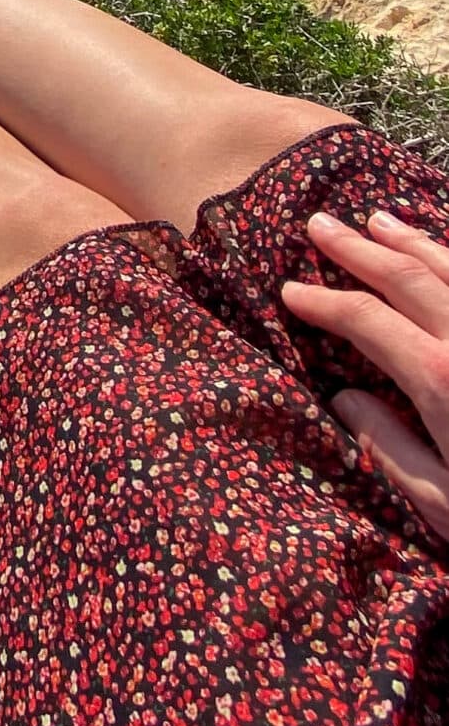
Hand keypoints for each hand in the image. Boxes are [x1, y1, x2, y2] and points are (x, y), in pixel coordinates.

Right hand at [281, 209, 448, 542]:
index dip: (325, 301)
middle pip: (407, 277)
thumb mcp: (446, 506)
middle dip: (358, 249)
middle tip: (322, 225)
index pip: (366, 321)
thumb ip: (391, 450)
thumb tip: (345, 399)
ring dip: (413, 239)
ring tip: (380, 219)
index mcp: (441, 380)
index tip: (292, 290)